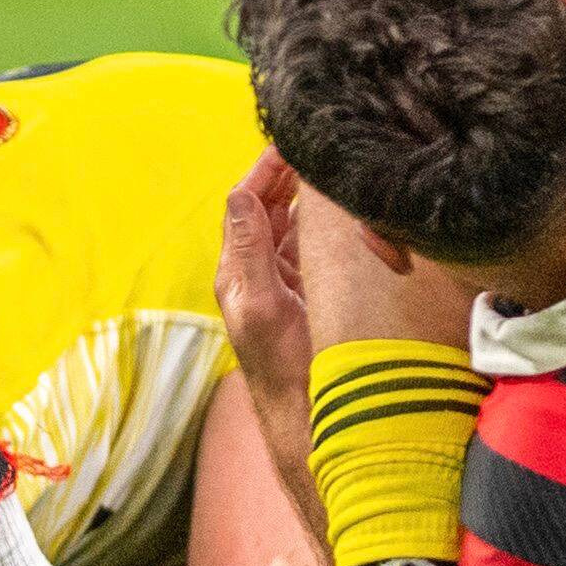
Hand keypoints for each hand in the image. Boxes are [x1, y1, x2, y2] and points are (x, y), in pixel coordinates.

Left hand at [213, 154, 312, 416]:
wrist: (306, 421)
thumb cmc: (285, 369)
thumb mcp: (263, 304)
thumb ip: (251, 250)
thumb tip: (240, 195)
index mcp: (237, 273)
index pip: (244, 207)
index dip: (263, 173)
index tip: (286, 145)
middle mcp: (253, 277)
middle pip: (261, 212)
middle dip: (280, 177)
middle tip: (306, 148)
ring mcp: (277, 288)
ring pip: (283, 229)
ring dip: (297, 198)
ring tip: (317, 170)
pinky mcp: (299, 301)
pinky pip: (302, 251)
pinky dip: (312, 226)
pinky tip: (328, 215)